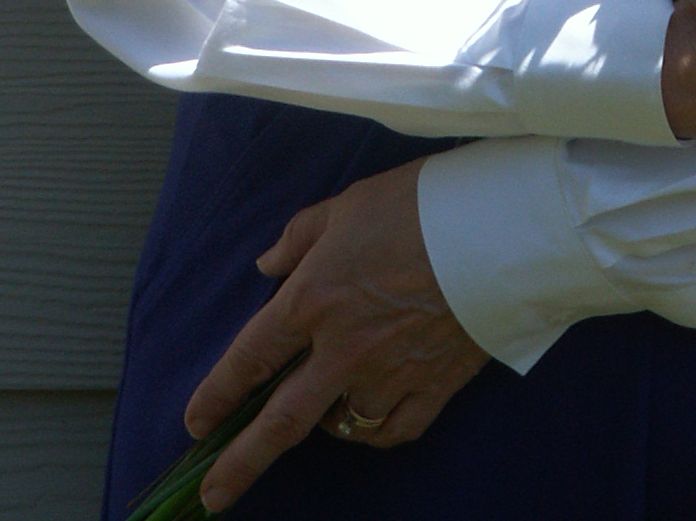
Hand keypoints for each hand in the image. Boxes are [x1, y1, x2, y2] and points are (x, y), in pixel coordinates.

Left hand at [182, 158, 487, 510]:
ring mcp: (389, 374)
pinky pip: (393, 430)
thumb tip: (267, 267)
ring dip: (326, 422)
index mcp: (313, 299)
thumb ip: (301, 237)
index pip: (249, 357)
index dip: (216, 393)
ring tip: (326, 411)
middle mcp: (342, 349)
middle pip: (281, 421)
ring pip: (343, 425)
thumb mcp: (349, 204)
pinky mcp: (433, 386)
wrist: (499, 226)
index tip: (196, 422)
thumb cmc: (419, 203)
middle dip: (241, 462)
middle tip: (216, 495)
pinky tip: (372, 418)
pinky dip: (377, 430)